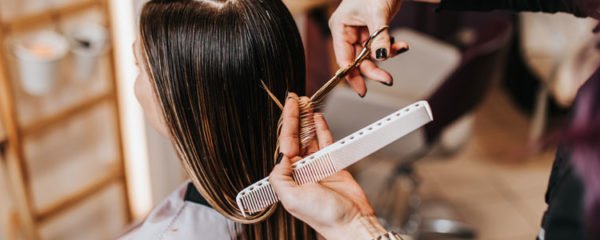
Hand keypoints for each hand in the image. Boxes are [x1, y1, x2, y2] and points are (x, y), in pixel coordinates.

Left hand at [270, 93, 383, 238]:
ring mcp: (318, 167)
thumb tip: (280, 157)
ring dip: (308, 121)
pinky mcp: (334, 165)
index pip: (285, 145)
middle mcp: (301, 171)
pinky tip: (318, 118)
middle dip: (296, 118)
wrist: (351, 223)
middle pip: (296, 138)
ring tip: (306, 104)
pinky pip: (326, 143)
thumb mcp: (291, 199)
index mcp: (289, 178)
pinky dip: (322, 129)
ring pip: (310, 138)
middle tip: (296, 99)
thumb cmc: (323, 216)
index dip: (287, 124)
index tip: (289, 107)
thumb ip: (279, 176)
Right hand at [328, 0, 408, 96]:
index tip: (361, 89)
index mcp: (340, 27)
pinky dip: (391, 47)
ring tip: (400, 49)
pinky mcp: (372, 31)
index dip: (351, 75)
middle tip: (387, 79)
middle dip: (374, 69)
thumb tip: (380, 56)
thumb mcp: (377, 14)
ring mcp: (360, 32)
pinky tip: (401, 44)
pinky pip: (380, 46)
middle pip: (357, 60)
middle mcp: (348, 31)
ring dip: (387, 55)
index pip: (343, 58)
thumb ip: (379, 37)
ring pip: (370, 55)